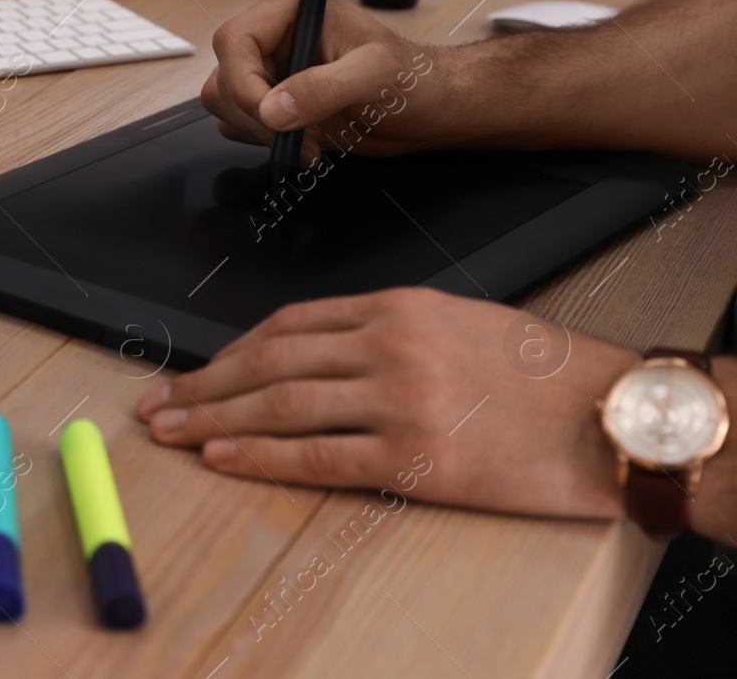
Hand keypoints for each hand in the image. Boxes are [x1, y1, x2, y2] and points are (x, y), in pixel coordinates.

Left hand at [136, 288, 637, 519]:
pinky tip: (222, 458)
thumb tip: (313, 352)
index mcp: (396, 306)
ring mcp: (399, 401)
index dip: (231, 351)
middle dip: (203, 384)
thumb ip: (386, 330)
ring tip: (170, 431)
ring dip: (213, 419)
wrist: (608, 417)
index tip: (197, 370)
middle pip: (269, 362)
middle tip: (157, 403)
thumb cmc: (539, 373)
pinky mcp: (414, 459)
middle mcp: (388, 346)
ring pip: (279, 406)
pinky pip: (318, 456)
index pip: (288, 324)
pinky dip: (262, 457)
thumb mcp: (457, 321)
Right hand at [202, 0, 460, 164]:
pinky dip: (265, 142)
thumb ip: (323, 88)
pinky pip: (239, 123)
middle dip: (256, 115)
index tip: (273, 116)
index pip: (235, 41)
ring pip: (224, 102)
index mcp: (292, 9)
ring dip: (260, 133)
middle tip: (297, 136)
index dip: (245, 83)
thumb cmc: (412, 80)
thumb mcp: (374, 77)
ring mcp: (270, 69)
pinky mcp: (272, 100)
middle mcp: (274, 36)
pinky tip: (303, 144)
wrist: (426, 110)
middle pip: (224, 76)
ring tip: (307, 143)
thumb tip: (273, 109)